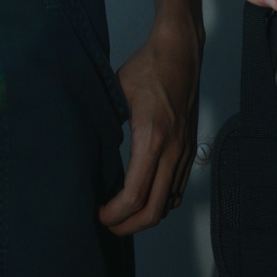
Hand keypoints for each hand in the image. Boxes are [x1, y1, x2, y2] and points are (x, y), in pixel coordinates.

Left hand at [99, 19, 201, 234]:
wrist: (180, 51)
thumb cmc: (147, 67)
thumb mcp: (116, 93)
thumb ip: (105, 123)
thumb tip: (85, 148)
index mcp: (151, 138)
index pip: (135, 195)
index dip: (115, 214)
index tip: (99, 213)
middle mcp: (172, 150)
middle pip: (154, 211)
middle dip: (128, 225)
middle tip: (108, 223)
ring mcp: (184, 151)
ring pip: (168, 203)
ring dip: (146, 216)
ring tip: (122, 213)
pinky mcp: (190, 147)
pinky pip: (178, 188)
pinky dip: (161, 201)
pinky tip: (144, 195)